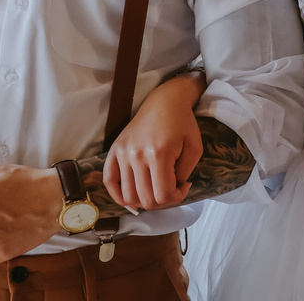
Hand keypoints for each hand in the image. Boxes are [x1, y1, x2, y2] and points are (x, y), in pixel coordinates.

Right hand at [103, 74, 203, 210]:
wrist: (164, 102)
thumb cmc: (183, 124)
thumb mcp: (194, 149)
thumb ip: (184, 174)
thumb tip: (172, 191)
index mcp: (158, 154)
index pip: (163, 195)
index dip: (176, 198)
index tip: (183, 186)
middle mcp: (136, 155)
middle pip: (145, 199)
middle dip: (162, 202)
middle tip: (170, 189)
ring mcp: (123, 152)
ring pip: (128, 196)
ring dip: (143, 201)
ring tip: (154, 189)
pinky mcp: (115, 149)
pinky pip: (109, 180)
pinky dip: (118, 195)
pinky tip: (130, 199)